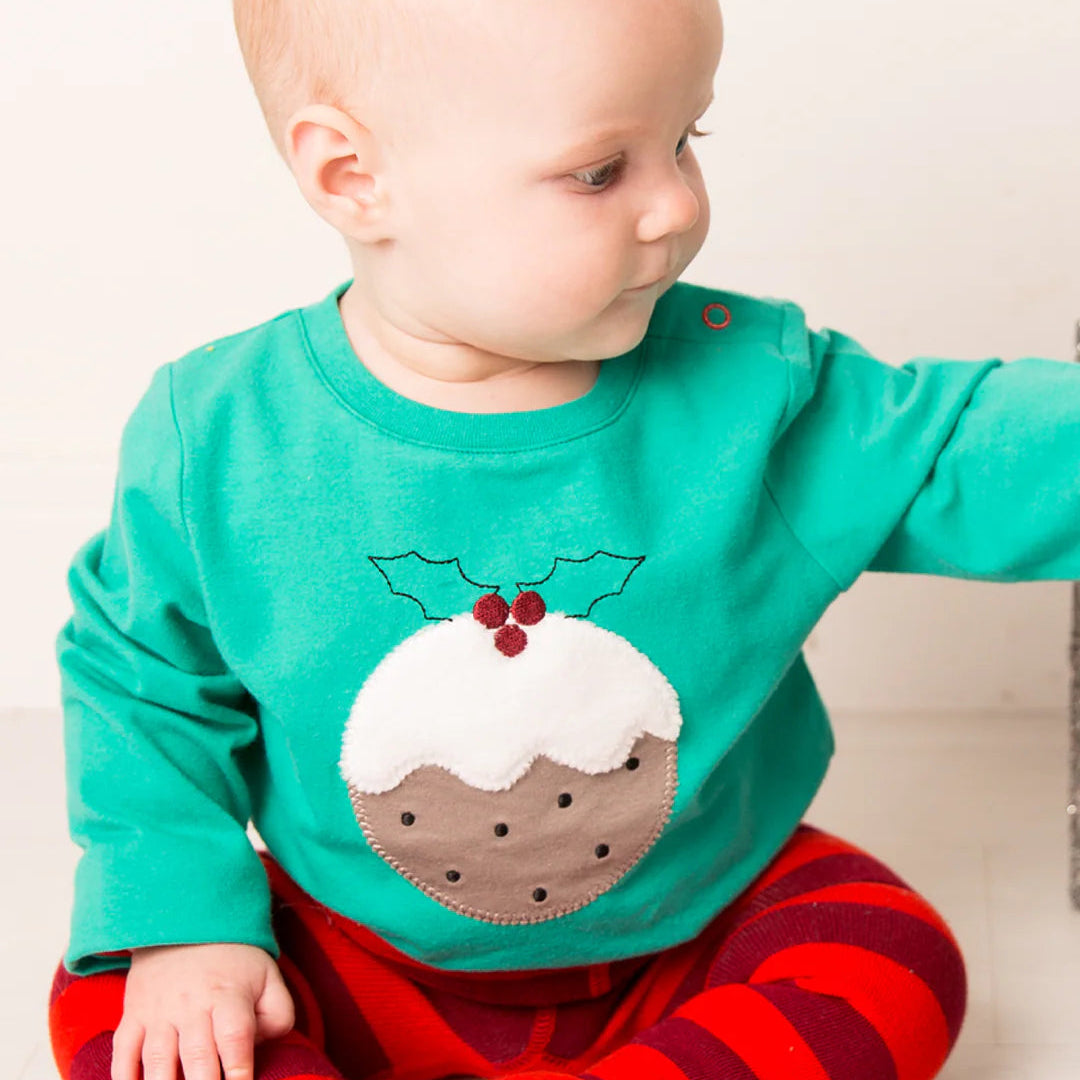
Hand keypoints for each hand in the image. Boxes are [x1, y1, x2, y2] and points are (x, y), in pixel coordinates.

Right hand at [110, 942, 294, 1079]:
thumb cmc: (233, 959)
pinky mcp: (133, 1015)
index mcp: (228, 995)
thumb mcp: (267, 977)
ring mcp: (158, 1012)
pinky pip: (123, 1053)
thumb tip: (260, 1050)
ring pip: (158, 1061)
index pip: (235, 1038)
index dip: (239, 1070)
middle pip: (197, 1056)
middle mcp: (191, 1005)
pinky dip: (124, 1078)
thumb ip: (277, 1014)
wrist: (186, 921)